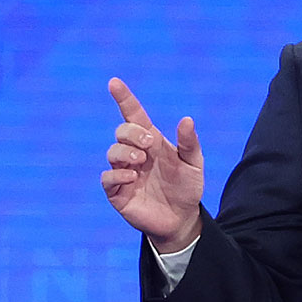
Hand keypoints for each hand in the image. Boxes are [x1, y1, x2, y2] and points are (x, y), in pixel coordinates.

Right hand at [100, 77, 204, 252]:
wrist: (181, 219)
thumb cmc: (187, 188)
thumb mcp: (194, 163)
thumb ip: (189, 142)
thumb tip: (186, 119)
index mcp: (151, 141)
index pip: (133, 115)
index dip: (123, 98)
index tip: (114, 82)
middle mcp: (135, 154)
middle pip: (121, 131)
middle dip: (131, 134)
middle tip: (148, 145)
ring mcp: (124, 172)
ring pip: (112, 152)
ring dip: (125, 153)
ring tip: (140, 163)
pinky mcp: (117, 192)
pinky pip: (107, 177)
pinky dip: (117, 174)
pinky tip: (133, 178)